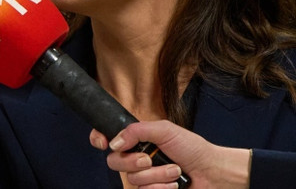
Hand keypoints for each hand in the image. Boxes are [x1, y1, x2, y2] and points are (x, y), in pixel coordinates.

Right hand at [92, 120, 250, 188]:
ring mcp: (145, 178)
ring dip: (156, 176)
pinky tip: (173, 185)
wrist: (213, 172)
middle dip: (133, 161)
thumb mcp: (164, 130)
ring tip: (174, 171)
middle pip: (114, 162)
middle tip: (150, 159)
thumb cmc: (193, 149)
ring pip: (131, 179)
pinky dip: (160, 188)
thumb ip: (136, 131)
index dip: (99, 139)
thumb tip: (114, 142)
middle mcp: (137, 159)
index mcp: (137, 141)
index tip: (102, 143)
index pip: (107, 138)